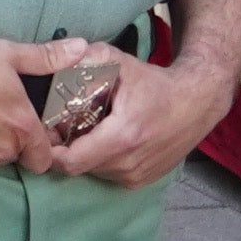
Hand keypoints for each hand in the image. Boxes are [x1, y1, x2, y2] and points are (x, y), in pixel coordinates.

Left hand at [36, 43, 231, 188]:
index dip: (51, 150)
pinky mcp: (142, 181)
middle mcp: (130, 163)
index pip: (71, 161)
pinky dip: (100, 160)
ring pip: (93, 171)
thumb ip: (85, 59)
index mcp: (123, 136)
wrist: (197, 104)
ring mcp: (137, 176)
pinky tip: (104, 139)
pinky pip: (108, 175)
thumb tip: (53, 60)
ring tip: (84, 130)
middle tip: (59, 127)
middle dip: (64, 149)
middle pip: (78, 166)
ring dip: (83, 155)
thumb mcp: (120, 62)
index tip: (44, 132)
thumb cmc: (155, 83)